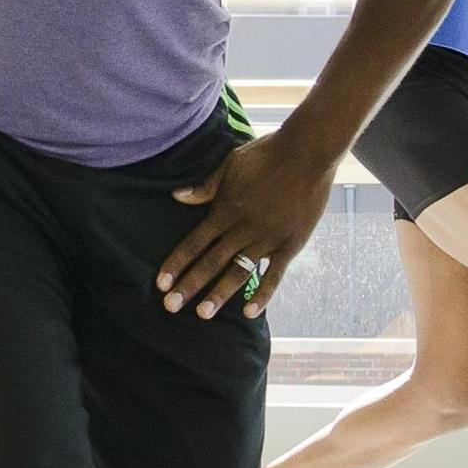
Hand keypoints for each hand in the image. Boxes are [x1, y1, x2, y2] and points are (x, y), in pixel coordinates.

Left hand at [157, 129, 335, 320]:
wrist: (307, 153)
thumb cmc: (266, 154)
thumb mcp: (230, 165)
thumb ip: (206, 187)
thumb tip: (177, 196)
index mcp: (225, 210)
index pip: (194, 243)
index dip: (176, 263)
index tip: (161, 283)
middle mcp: (242, 229)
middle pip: (210, 262)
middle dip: (189, 286)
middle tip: (170, 306)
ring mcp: (267, 239)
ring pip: (238, 273)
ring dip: (219, 294)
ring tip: (202, 314)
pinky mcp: (290, 244)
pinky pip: (274, 274)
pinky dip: (262, 294)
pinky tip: (250, 312)